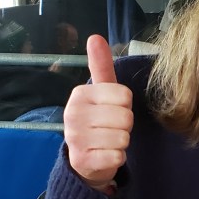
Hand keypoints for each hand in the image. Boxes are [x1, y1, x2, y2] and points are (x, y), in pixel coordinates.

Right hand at [64, 34, 133, 190]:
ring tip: (108, 142)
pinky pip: (117, 157)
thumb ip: (101, 66)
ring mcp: (75, 139)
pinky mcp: (82, 161)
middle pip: (126, 118)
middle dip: (125, 126)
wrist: (85, 160)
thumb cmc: (98, 121)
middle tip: (111, 129)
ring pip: (123, 138)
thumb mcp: (100, 93)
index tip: (112, 111)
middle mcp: (73, 114)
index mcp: (80, 95)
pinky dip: (117, 158)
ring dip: (121, 142)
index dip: (125, 106)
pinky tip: (105, 155)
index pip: (125, 96)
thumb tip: (95, 37)